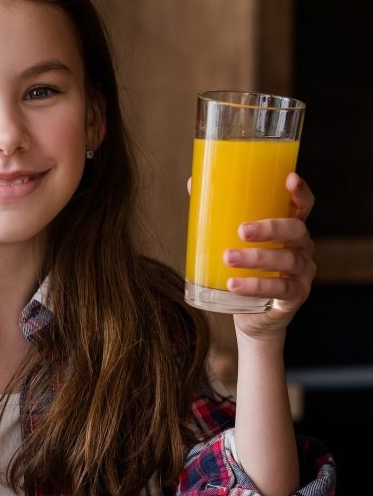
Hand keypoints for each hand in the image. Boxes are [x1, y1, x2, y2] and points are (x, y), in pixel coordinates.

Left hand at [225, 173, 315, 340]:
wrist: (252, 316)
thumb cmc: (243, 271)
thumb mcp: (233, 242)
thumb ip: (219, 215)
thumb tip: (193, 184)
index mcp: (289, 230)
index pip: (302, 206)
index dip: (300, 192)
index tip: (289, 178)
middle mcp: (301, 248)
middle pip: (296, 230)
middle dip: (270, 228)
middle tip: (241, 230)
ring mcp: (302, 273)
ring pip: (286, 260)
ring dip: (256, 258)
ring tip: (228, 258)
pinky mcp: (295, 296)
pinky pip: (280, 289)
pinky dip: (256, 286)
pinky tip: (233, 285)